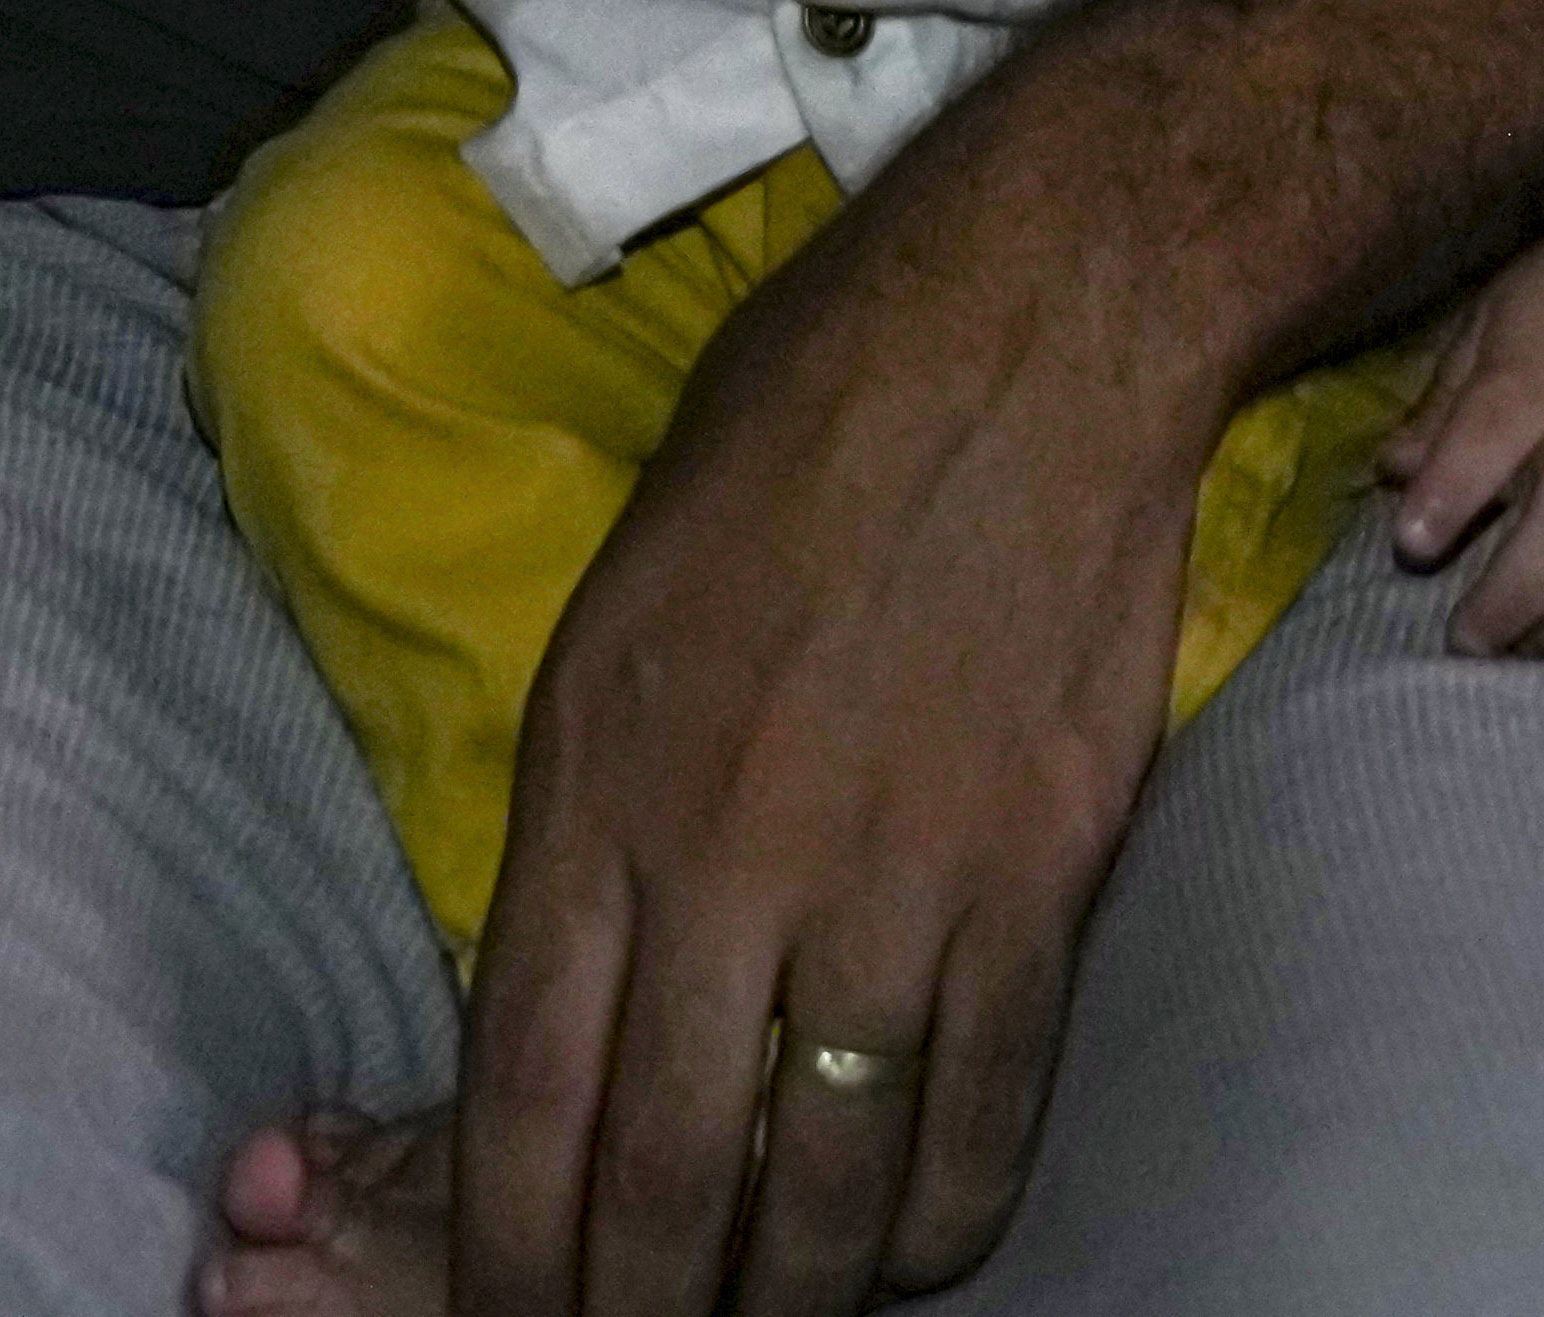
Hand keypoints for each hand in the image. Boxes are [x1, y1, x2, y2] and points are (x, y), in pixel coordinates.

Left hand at [452, 117, 1217, 1316]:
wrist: (1033, 325)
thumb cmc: (804, 424)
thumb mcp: (621, 599)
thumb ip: (594, 805)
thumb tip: (567, 984)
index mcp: (595, 771)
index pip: (519, 1080)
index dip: (506, 1239)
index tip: (503, 1313)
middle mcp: (730, 850)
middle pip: (658, 1171)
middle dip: (627, 1308)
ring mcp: (894, 877)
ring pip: (823, 1183)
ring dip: (784, 1294)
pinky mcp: (1039, 881)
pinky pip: (982, 1114)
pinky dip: (937, 1213)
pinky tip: (905, 1245)